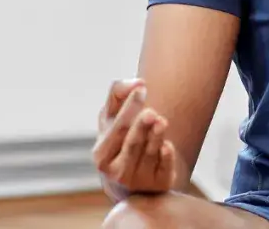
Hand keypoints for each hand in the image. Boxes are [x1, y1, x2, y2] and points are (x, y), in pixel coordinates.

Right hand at [92, 78, 178, 195]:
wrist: (132, 182)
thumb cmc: (120, 140)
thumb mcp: (111, 118)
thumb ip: (118, 94)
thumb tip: (138, 82)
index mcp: (102, 154)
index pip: (117, 127)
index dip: (129, 107)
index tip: (141, 88)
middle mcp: (117, 171)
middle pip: (131, 143)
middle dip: (141, 127)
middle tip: (151, 113)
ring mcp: (138, 180)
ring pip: (149, 154)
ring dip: (156, 137)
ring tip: (161, 121)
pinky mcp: (158, 185)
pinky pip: (164, 169)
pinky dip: (166, 157)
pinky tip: (167, 146)